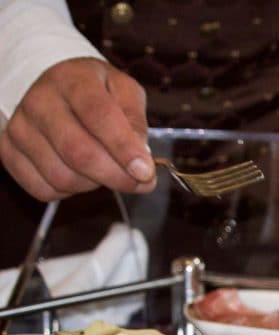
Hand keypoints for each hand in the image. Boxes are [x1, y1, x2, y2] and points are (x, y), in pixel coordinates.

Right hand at [0, 57, 154, 200]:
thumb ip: (135, 118)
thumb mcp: (123, 90)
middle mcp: (39, 102)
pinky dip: (69, 192)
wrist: (50, 88)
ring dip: (94, 184)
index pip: (99, 116)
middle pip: (79, 153)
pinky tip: (80, 175)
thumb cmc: (94, 92)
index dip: (124, 148)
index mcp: (72, 80)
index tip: (145, 171)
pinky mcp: (9, 153)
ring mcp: (20, 129)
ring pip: (62, 177)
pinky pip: (43, 189)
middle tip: (140, 183)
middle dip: (117, 177)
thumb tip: (141, 154)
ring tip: (106, 170)